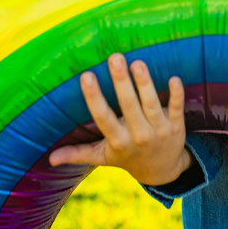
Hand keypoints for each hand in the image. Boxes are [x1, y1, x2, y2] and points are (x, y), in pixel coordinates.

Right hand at [47, 53, 192, 185]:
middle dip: (122, 82)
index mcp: (118, 141)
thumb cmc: (128, 157)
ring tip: (137, 62)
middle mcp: (139, 136)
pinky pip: (177, 108)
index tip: (86, 76)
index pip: (103, 118)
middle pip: (129, 106)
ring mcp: (159, 130)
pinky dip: (177, 95)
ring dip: (145, 84)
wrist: (163, 171)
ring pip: (152, 104)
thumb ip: (78, 154)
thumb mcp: (103, 157)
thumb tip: (50, 158)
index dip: (95, 98)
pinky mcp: (177, 125)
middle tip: (114, 57)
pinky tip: (174, 78)